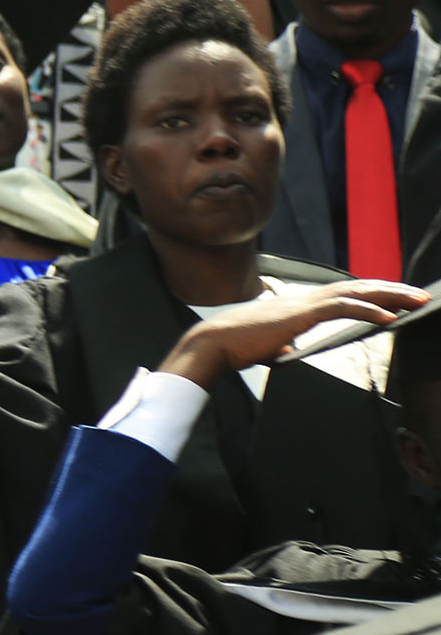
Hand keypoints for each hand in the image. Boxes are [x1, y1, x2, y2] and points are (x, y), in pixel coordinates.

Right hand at [158, 280, 426, 387]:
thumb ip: (284, 340)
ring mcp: (305, 304)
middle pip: (358, 287)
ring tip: (416, 301)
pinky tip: (389, 317)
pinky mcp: (302, 314)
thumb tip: (287, 347)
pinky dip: (369, 311)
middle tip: (422, 295)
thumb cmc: (236, 344)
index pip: (346, 293)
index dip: (374, 294)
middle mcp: (306, 298)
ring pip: (356, 292)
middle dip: (393, 290)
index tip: (398, 298)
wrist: (214, 343)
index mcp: (301, 305)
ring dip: (391, 296)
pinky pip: (343, 308)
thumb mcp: (268, 341)